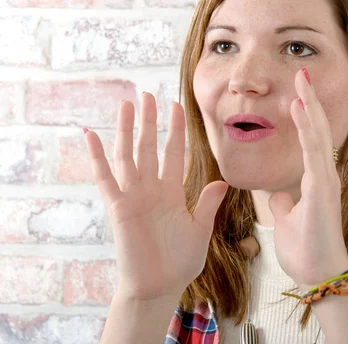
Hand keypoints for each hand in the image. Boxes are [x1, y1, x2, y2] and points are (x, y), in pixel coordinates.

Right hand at [84, 93, 227, 299]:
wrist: (160, 285)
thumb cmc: (180, 261)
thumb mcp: (200, 228)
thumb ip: (208, 203)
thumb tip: (223, 181)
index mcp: (171, 192)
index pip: (173, 153)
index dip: (175, 130)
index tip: (177, 106)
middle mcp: (151, 189)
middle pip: (149, 147)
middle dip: (150, 121)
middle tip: (149, 94)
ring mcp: (133, 196)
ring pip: (128, 155)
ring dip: (127, 130)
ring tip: (127, 104)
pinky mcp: (118, 208)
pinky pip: (105, 178)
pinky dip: (97, 157)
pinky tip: (91, 135)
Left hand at [269, 68, 347, 290]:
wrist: (318, 275)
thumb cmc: (306, 250)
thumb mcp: (286, 220)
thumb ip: (283, 203)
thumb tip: (276, 193)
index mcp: (315, 180)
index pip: (310, 140)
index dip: (304, 115)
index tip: (296, 93)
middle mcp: (323, 175)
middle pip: (316, 130)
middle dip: (308, 100)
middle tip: (302, 73)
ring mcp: (325, 180)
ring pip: (317, 134)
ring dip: (309, 106)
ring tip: (301, 80)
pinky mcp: (322, 189)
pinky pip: (313, 152)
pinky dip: (306, 129)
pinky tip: (300, 108)